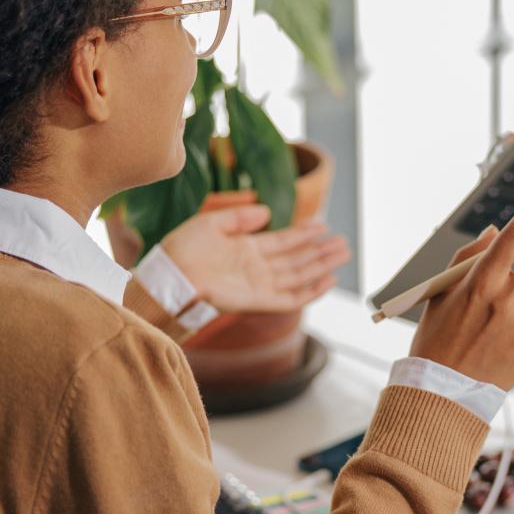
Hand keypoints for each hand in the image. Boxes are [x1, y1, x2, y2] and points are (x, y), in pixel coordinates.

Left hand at [159, 205, 350, 312]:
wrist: (170, 275)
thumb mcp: (212, 222)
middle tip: (343, 242)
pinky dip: (310, 292)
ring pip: (298, 275)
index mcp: (246, 249)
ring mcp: (258, 285)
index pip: (282, 242)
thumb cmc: (183, 249)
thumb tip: (267, 212)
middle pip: (296, 259)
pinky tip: (328, 281)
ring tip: (342, 254)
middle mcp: (256, 268)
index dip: (303, 234)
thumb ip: (240, 218)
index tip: (322, 226)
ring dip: (321, 265)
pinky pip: (290, 299)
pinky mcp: (257, 301)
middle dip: (319, 251)